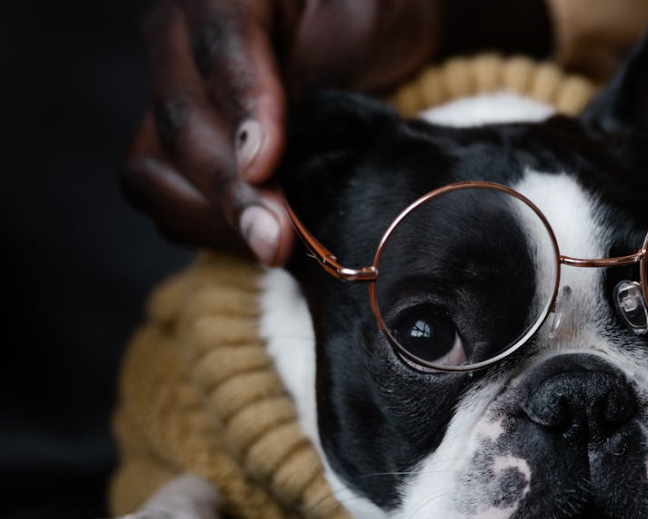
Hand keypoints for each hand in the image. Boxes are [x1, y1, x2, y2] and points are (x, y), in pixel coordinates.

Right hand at [121, 0, 441, 265]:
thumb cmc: (371, 19)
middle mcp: (181, 38)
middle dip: (229, 188)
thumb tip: (293, 149)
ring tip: (273, 245)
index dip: (242, 107)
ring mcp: (171, 93)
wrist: (370, 38)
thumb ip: (336, 60)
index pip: (220, 44)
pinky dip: (208, 229)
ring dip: (213, 218)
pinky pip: (162, 197)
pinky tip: (259, 236)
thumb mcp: (371, 18)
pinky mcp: (173, 146)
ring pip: (152, 168)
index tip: (265, 165)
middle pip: (181, 120)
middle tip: (277, 240)